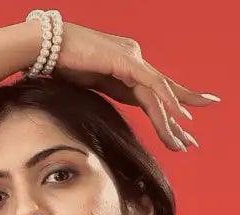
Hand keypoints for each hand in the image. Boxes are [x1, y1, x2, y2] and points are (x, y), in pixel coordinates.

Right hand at [42, 24, 219, 151]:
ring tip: (185, 140)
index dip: (168, 113)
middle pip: (163, 94)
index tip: (179, 132)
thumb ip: (102, 96)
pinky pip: (152, 84)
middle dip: (179, 120)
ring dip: (173, 120)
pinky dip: (167, 100)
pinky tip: (179, 116)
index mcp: (126, 69)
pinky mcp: (126, 61)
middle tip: (192, 143)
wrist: (47, 46)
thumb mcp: (87, 88)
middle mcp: (135, 61)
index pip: (152, 94)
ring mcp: (132, 59)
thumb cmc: (60, 64)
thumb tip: (100, 119)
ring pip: (159, 94)